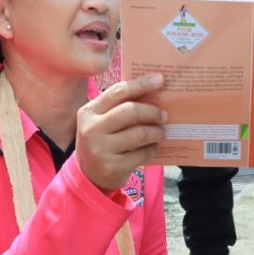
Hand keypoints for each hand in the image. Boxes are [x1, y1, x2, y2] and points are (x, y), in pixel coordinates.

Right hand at [75, 73, 166, 192]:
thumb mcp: (102, 121)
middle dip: (152, 111)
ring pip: (139, 134)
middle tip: (164, 115)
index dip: (141, 84)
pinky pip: (141, 154)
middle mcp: (91, 129)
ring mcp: (100, 149)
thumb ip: (119, 106)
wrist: (89, 174)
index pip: (118, 91)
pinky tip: (153, 148)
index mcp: (89, 111)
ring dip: (156, 132)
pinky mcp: (112, 167)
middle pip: (130, 111)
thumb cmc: (102, 140)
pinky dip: (152, 149)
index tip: (160, 80)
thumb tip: (152, 90)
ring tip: (161, 132)